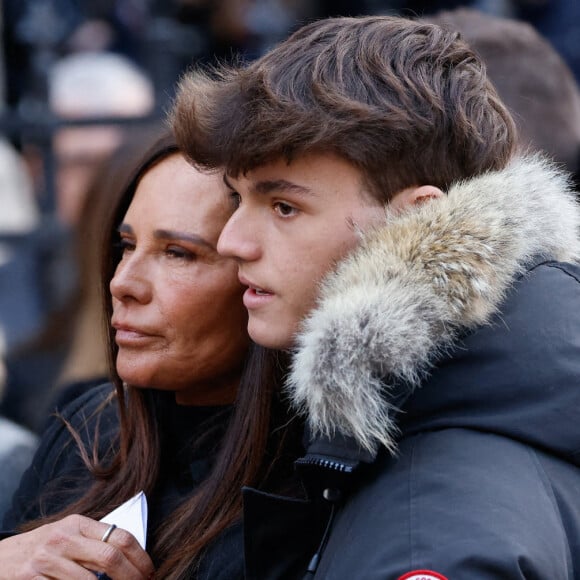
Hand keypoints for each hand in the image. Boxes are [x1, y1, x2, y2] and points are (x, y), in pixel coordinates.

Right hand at [0, 514, 153, 578]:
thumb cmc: (39, 549)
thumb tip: (129, 557)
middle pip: (110, 558)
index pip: (120, 537)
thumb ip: (92, 542)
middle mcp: (63, 538)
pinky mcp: (33, 579)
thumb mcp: (66, 536)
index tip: (149, 571)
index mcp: (77, 523)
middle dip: (132, 577)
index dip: (140, 557)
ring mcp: (47, 560)